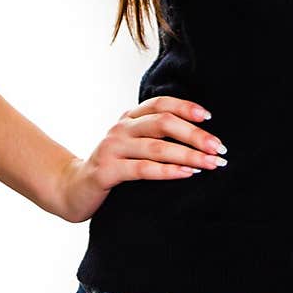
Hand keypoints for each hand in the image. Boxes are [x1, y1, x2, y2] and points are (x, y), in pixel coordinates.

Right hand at [54, 96, 227, 223]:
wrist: (73, 188)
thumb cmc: (114, 167)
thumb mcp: (133, 145)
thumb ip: (156, 136)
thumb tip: (202, 138)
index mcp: (130, 117)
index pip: (160, 103)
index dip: (186, 107)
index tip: (209, 117)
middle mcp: (121, 128)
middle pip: (164, 123)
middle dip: (195, 135)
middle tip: (219, 148)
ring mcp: (112, 148)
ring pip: (157, 147)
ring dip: (188, 155)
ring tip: (210, 164)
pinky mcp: (107, 171)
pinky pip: (142, 169)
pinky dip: (167, 171)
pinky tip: (186, 174)